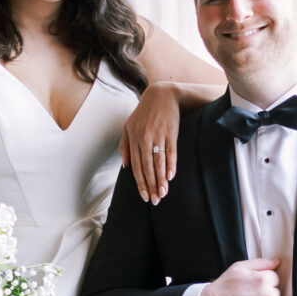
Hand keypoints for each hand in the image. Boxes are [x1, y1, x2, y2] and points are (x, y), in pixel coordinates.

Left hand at [121, 83, 181, 202]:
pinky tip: (171, 177)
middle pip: (147, 167)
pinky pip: (171, 152)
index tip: (144, 196)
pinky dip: (171, 165)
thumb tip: (125, 166)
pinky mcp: (171, 133)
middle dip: (151, 186)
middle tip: (155, 201)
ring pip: (159, 162)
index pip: (136, 166)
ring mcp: (158, 135)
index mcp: (134, 139)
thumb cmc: (144, 113)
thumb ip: (124, 146)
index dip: (140, 182)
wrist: (162, 94)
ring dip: (161, 180)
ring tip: (163, 193)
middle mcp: (145, 138)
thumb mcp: (128, 126)